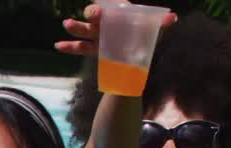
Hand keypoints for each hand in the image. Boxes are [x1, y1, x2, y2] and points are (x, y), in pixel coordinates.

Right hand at [55, 3, 175, 56]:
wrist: (136, 58)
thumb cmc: (143, 38)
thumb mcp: (153, 30)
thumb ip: (161, 23)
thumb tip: (172, 18)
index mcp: (118, 14)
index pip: (110, 6)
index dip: (104, 5)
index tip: (102, 10)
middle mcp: (106, 22)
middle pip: (95, 15)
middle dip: (92, 14)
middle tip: (93, 16)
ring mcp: (98, 36)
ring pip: (84, 30)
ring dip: (76, 27)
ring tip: (66, 24)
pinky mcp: (93, 49)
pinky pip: (80, 48)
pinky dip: (69, 47)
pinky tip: (58, 46)